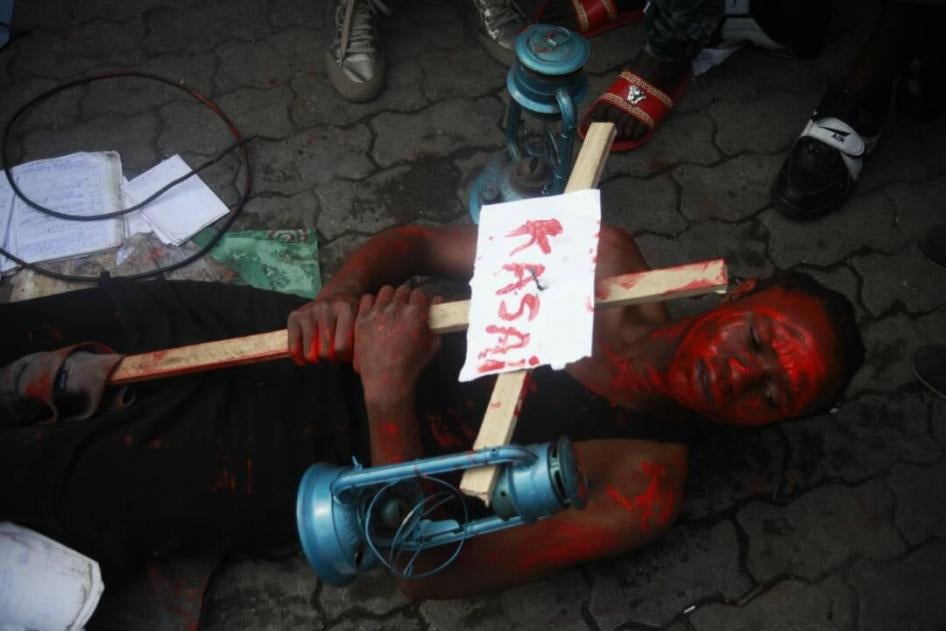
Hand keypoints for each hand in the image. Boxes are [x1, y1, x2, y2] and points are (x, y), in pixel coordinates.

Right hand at [287, 290, 359, 364]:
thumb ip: (360, 343)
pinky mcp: (295, 316)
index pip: (341, 349)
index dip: (344, 357)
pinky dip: (299, 358)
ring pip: (310, 353)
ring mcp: (309, 311)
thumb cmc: (351, 318)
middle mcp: (326, 307)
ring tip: (322, 354)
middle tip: (334, 354)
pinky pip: (293, 348)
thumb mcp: (360, 325)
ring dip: (316, 359)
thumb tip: (356, 367)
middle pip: (325, 352)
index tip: (345, 354)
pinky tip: (304, 358)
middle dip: (331, 358)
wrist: (338, 295)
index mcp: (346, 309)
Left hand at [353, 285, 440, 400]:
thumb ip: (437, 321)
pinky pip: (367, 298)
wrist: (387, 381)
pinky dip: (373, 302)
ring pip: (386, 291)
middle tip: (406, 307)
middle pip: (403, 290)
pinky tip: (376, 311)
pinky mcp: (362, 319)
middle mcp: (396, 308)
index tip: (420, 305)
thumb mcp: (433, 345)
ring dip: (391, 296)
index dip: (421, 299)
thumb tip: (438, 301)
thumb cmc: (413, 365)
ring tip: (391, 306)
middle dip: (407, 296)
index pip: (420, 293)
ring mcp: (377, 312)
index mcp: (415, 313)